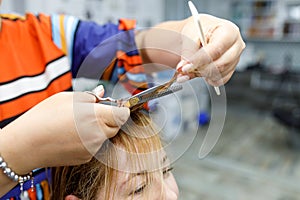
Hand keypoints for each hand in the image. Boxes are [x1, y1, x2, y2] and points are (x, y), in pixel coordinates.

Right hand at [0, 86, 129, 173]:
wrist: (26, 144)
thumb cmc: (45, 117)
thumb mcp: (67, 98)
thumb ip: (90, 96)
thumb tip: (102, 92)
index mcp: (97, 116)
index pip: (124, 114)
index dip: (122, 109)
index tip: (117, 106)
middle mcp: (99, 134)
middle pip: (116, 126)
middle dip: (110, 119)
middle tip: (92, 113)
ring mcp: (93, 149)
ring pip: (105, 137)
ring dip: (99, 130)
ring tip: (78, 125)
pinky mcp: (86, 158)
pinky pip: (95, 147)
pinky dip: (90, 141)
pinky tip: (73, 136)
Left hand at [176, 14, 245, 85]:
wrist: (200, 33)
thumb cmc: (197, 30)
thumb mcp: (190, 35)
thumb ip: (187, 51)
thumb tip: (183, 67)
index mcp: (229, 31)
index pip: (216, 49)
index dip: (199, 60)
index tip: (185, 67)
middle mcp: (237, 46)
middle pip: (221, 64)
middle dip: (200, 69)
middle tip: (184, 70)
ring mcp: (236, 59)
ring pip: (219, 74)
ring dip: (201, 74)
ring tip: (191, 67)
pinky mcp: (231, 70)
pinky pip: (219, 80)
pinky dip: (207, 78)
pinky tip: (200, 70)